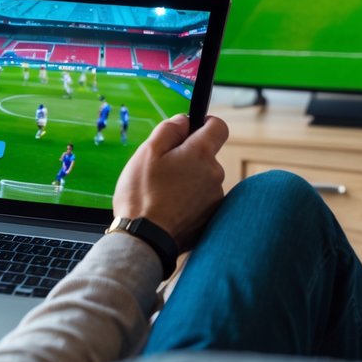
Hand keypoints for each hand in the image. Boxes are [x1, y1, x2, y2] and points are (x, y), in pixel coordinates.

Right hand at [112, 114, 228, 250]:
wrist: (144, 239)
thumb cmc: (142, 194)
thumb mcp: (147, 152)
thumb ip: (169, 129)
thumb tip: (184, 121)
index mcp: (201, 153)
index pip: (219, 127)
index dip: (206, 123)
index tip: (194, 128)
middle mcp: (215, 174)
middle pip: (206, 156)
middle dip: (189, 158)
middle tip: (163, 170)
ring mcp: (215, 198)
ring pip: (203, 180)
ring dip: (189, 182)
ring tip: (163, 194)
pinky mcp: (211, 218)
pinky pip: (202, 202)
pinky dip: (189, 202)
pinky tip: (170, 210)